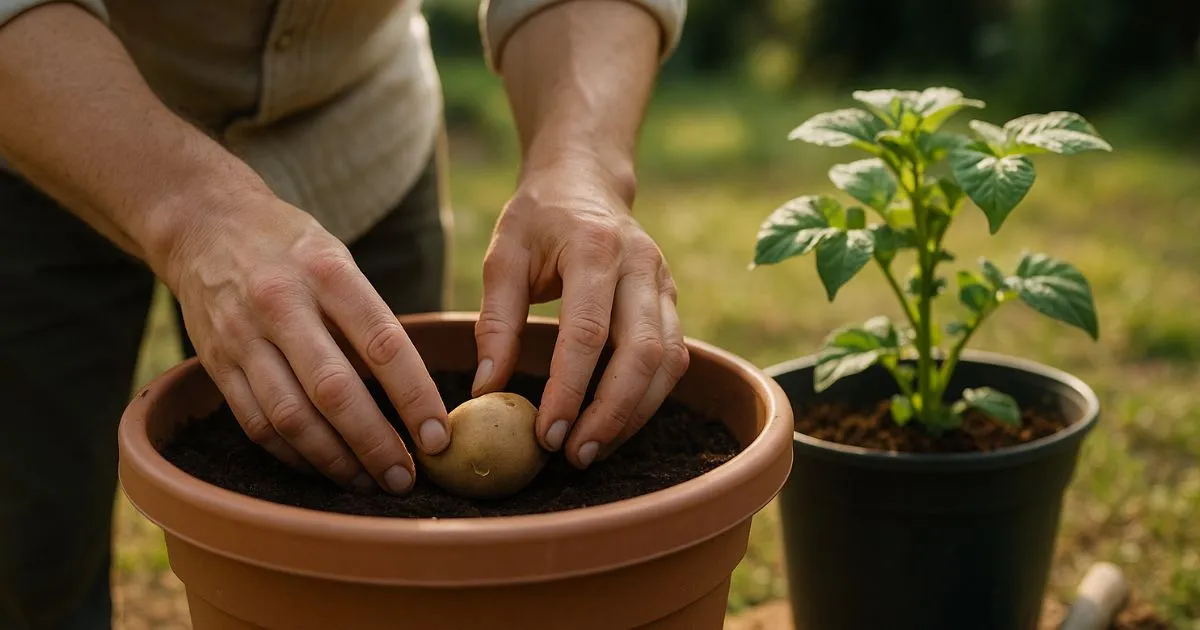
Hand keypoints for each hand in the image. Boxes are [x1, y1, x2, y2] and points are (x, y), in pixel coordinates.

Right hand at [163, 191, 449, 493]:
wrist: (205, 224)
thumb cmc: (292, 249)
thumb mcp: (338, 260)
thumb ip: (370, 319)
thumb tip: (418, 396)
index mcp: (328, 273)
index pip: (382, 344)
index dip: (414, 397)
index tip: (439, 437)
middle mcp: (281, 305)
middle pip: (334, 391)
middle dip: (375, 444)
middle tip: (406, 478)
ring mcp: (242, 337)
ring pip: (292, 418)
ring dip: (336, 461)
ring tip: (370, 484)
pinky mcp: (215, 364)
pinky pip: (257, 424)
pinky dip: (295, 456)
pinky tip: (325, 469)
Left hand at [472, 158, 688, 468]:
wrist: (585, 180)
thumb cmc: (537, 219)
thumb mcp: (503, 256)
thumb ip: (496, 321)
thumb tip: (487, 390)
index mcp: (596, 248)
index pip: (588, 332)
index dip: (570, 389)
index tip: (546, 433)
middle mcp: (642, 265)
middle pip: (642, 353)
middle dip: (611, 413)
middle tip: (575, 456)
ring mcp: (665, 283)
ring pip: (669, 362)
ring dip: (635, 414)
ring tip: (594, 451)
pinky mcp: (672, 302)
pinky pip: (674, 359)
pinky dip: (650, 399)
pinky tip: (616, 425)